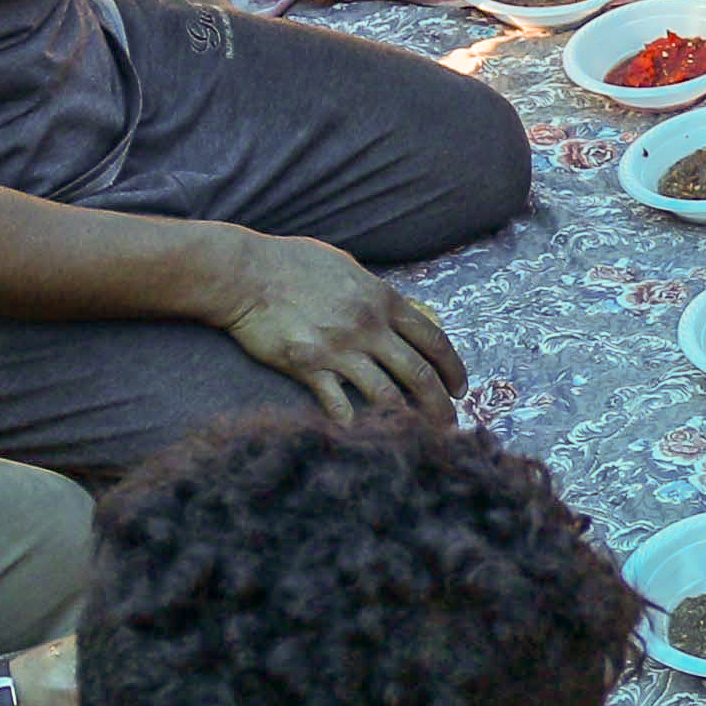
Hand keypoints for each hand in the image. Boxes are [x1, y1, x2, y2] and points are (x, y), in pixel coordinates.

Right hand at [204, 233, 465, 421]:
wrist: (244, 274)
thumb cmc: (290, 263)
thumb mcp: (345, 266)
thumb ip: (373, 291)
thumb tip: (394, 308)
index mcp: (382, 299)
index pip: (433, 339)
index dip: (453, 369)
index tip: (460, 390)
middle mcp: (369, 326)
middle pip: (420, 374)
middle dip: (441, 406)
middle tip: (449, 427)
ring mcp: (340, 348)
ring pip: (389, 395)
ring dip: (408, 423)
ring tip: (417, 441)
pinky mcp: (309, 367)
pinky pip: (340, 405)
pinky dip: (355, 426)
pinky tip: (363, 439)